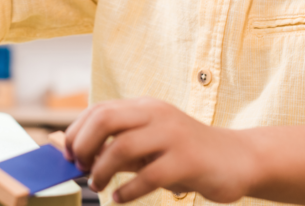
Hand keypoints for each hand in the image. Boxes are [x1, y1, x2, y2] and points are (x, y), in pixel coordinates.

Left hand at [64, 98, 257, 203]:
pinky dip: (127, 190)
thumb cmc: (184, 154)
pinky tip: (120, 198)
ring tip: (97, 184)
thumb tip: (70, 151)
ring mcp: (173, 136)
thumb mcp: (148, 145)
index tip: (68, 155)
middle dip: (83, 145)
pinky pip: (148, 175)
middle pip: (105, 120)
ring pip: (122, 146)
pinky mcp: (187, 160)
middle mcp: (157, 115)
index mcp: (145, 107)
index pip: (99, 110)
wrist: (237, 159)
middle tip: (80, 167)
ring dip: (102, 169)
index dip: (77, 132)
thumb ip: (114, 147)